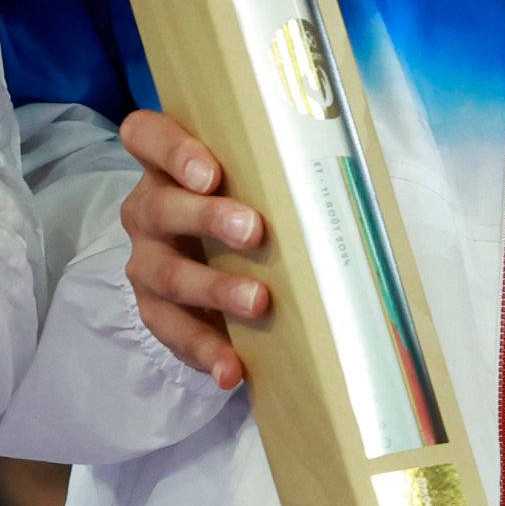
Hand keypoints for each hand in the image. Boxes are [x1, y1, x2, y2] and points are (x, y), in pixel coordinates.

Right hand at [117, 107, 264, 392]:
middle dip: (207, 219)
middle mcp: (148, 211)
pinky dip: (204, 351)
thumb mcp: (259, 183)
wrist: (228, 264)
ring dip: (214, 289)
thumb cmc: (252, 206)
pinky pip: (174, 332)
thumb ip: (281, 171)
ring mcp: (148, 263)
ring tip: (258, 301)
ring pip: (167, 274)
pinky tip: (232, 368)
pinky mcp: (156, 311)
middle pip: (161, 208)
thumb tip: (357, 174)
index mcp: (167, 166)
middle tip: (254, 231)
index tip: (210, 173)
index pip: (148, 137)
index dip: (172, 151)